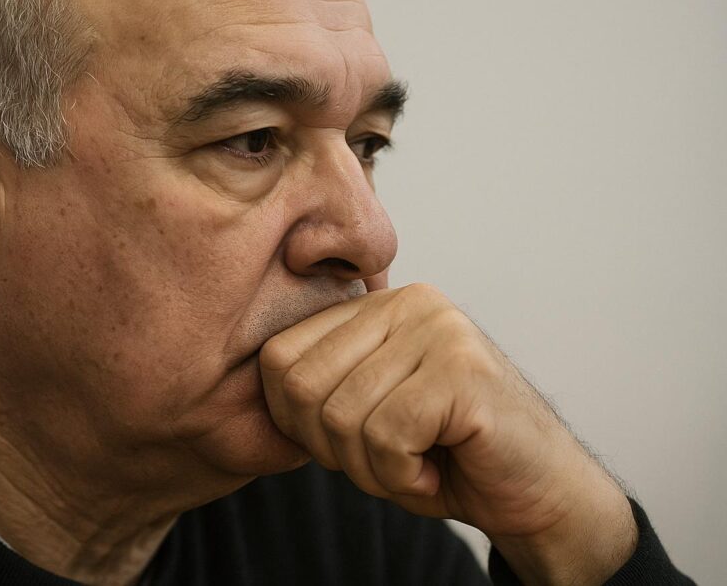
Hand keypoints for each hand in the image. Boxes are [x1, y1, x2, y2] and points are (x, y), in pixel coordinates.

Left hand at [259, 282, 636, 583]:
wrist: (540, 493)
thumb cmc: (447, 456)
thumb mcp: (369, 411)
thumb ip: (322, 387)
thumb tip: (257, 384)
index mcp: (376, 308)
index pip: (279, 357)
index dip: (294, 421)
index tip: (343, 446)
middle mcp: (407, 304)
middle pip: (303, 387)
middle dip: (332, 450)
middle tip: (384, 463)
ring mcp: (438, 330)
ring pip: (342, 417)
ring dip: (372, 470)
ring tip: (415, 467)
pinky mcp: (462, 369)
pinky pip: (387, 437)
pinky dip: (402, 478)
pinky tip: (435, 474)